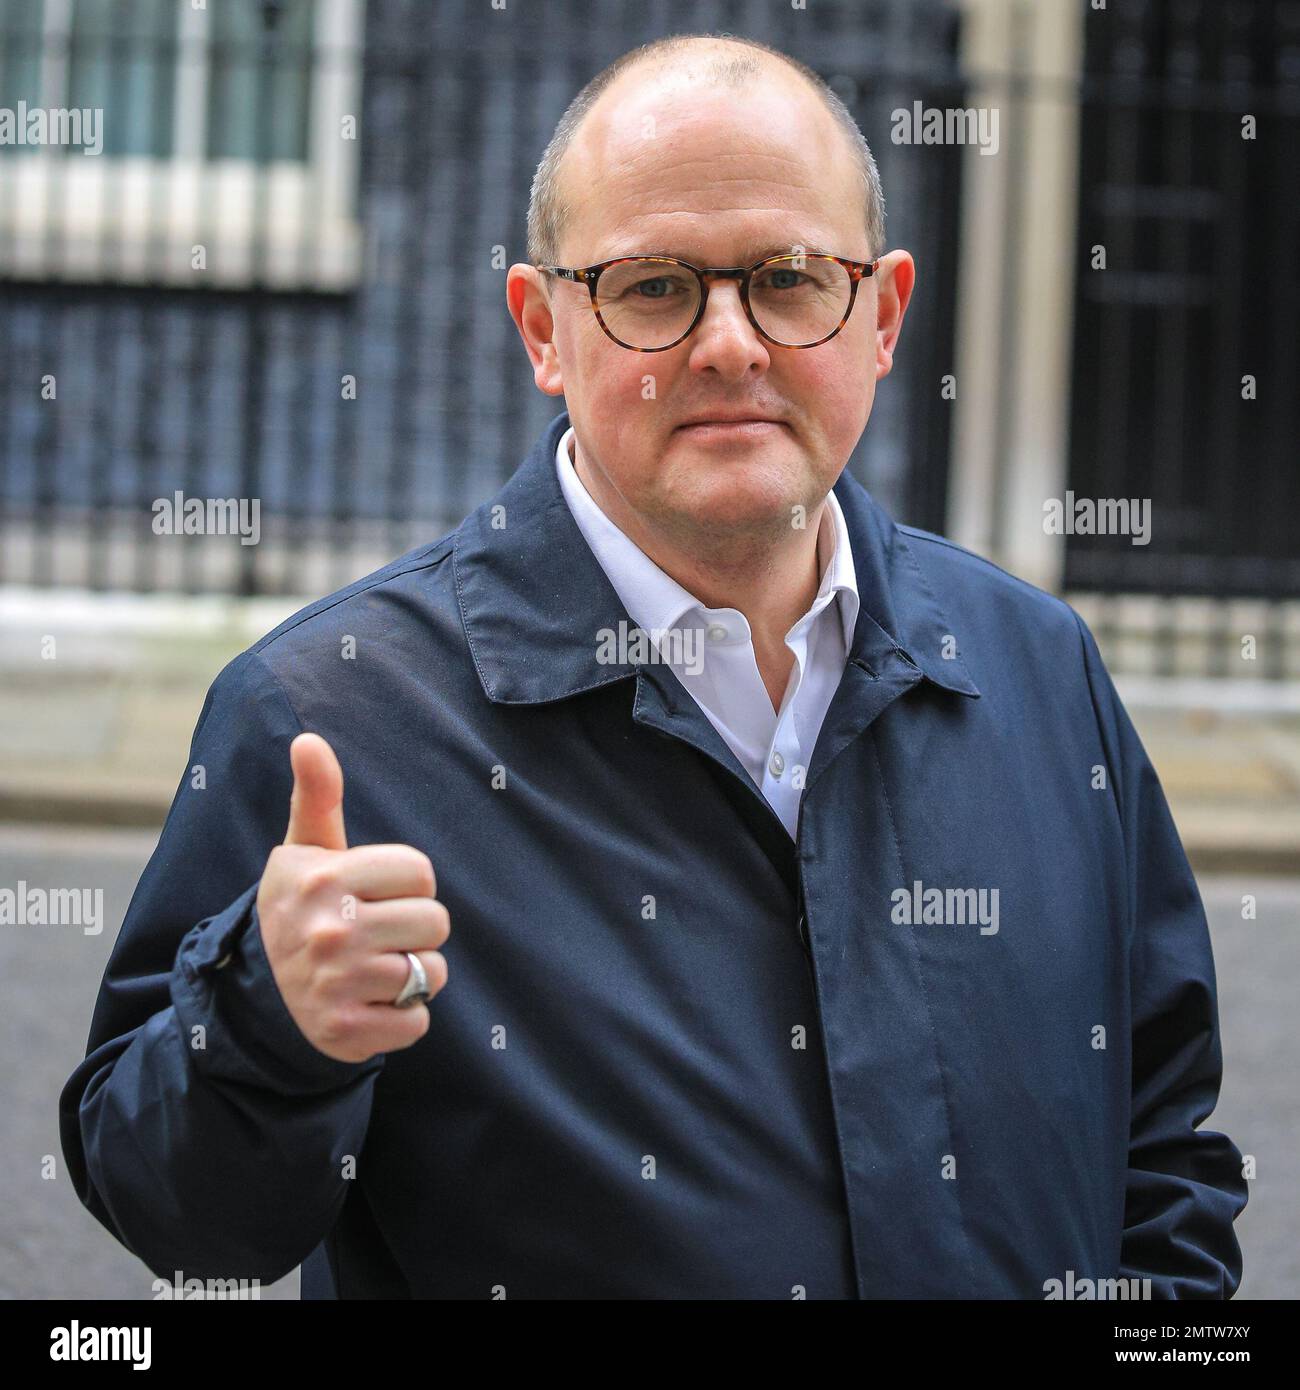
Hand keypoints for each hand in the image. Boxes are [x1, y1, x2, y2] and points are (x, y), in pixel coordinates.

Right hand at [254, 732, 449, 1062]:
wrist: (256, 994)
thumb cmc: (301, 907)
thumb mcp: (304, 850)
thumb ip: (316, 795)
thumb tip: (308, 740)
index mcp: (323, 878)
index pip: (421, 873)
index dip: (408, 885)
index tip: (376, 894)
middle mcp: (329, 930)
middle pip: (435, 922)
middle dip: (415, 930)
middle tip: (377, 935)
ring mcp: (337, 984)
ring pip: (431, 973)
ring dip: (413, 975)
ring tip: (374, 970)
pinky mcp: (345, 1031)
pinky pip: (417, 1020)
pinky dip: (402, 1017)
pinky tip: (370, 1005)